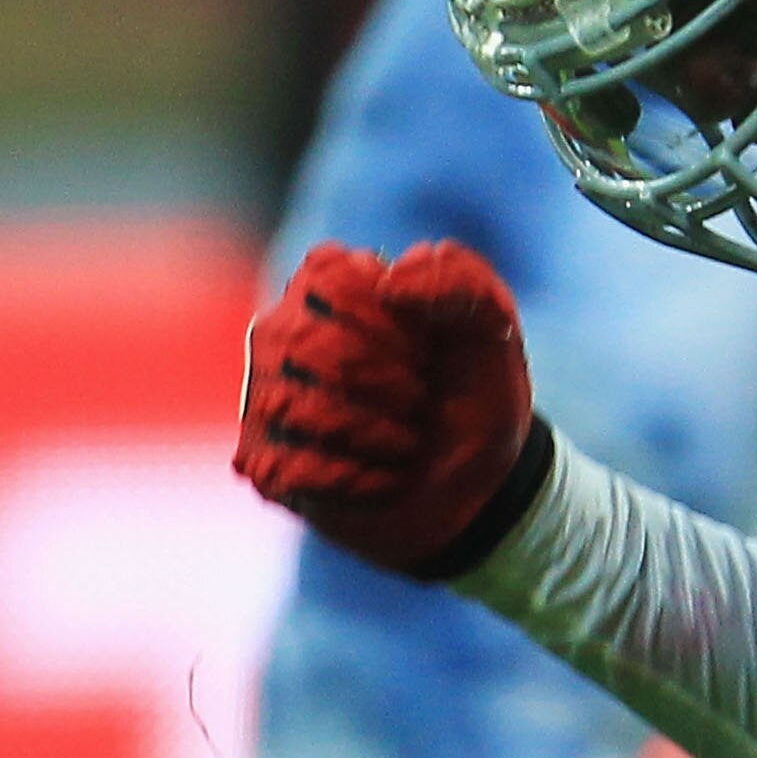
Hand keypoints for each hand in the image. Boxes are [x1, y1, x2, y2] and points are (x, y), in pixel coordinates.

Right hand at [236, 242, 553, 579]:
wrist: (482, 479)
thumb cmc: (473, 388)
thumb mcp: (491, 324)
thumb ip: (458, 278)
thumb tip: (392, 279)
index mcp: (326, 283)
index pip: (328, 280)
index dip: (390, 324)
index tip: (429, 350)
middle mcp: (281, 333)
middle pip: (309, 346)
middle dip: (388, 381)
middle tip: (422, 400)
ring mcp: (265, 399)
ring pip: (297, 408)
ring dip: (377, 432)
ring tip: (408, 441)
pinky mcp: (266, 465)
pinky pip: (296, 468)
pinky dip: (360, 478)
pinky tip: (387, 477)